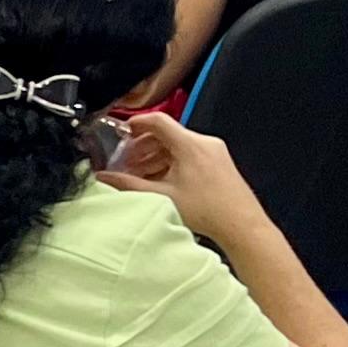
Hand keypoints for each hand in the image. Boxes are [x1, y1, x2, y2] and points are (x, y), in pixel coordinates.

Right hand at [100, 109, 271, 247]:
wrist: (242, 226)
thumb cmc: (210, 212)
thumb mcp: (160, 196)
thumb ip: (127, 184)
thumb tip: (106, 178)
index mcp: (190, 145)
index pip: (157, 120)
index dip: (135, 123)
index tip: (122, 132)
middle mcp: (205, 144)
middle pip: (165, 134)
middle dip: (142, 147)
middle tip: (127, 161)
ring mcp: (215, 153)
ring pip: (177, 145)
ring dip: (156, 156)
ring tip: (142, 175)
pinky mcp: (220, 163)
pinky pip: (190, 154)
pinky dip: (172, 162)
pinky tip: (163, 181)